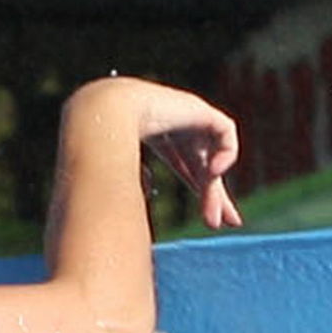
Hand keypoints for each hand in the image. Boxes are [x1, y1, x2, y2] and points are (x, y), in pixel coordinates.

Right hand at [69, 78, 241, 230]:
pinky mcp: (199, 109)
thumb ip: (135, 192)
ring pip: (213, 158)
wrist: (105, 117)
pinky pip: (226, 131)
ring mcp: (189, 116)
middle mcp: (177, 127)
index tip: (214, 221)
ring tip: (214, 216)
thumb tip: (138, 217)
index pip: (188, 167)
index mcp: (160, 138)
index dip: (202, 192)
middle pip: (205, 166)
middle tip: (230, 223)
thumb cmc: (101, 150)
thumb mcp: (123, 181)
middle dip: (216, 195)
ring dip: (214, 189)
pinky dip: (227, 153)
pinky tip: (215, 172)